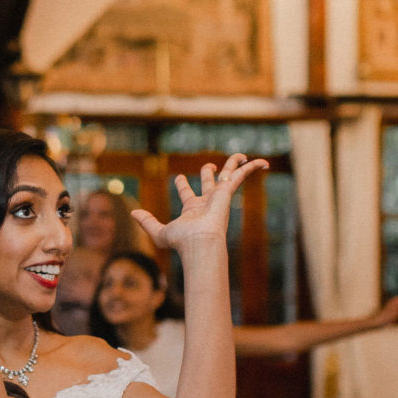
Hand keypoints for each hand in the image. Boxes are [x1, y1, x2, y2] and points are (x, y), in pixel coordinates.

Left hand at [134, 155, 268, 251]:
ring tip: (241, 155)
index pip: (187, 194)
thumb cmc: (182, 241)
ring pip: (228, 175)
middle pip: (209, 182)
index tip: (179, 177)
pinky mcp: (228, 191)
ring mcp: (219, 196)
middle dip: (209, 172)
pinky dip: (252, 168)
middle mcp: (208, 201)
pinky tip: (264, 162)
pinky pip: (242, 175)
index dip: (182, 185)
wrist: (199, 242)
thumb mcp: (158, 231)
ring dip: (234, 165)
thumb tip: (132, 214)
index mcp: (193, 209)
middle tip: (210, 166)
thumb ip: (147, 222)